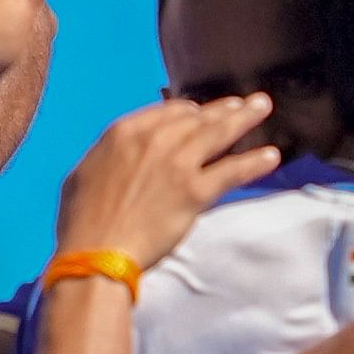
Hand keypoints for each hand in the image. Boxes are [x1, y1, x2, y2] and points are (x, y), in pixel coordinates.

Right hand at [52, 91, 280, 269]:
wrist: (97, 250)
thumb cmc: (82, 220)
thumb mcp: (84, 174)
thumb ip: (109, 156)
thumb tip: (121, 156)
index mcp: (124, 132)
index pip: (166, 111)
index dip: (188, 111)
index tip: (200, 113)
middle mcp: (154, 140)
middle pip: (196, 117)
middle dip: (222, 108)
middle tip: (242, 103)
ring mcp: (178, 163)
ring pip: (218, 134)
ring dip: (244, 119)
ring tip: (261, 108)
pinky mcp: (196, 190)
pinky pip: (232, 171)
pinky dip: (254, 162)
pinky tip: (271, 156)